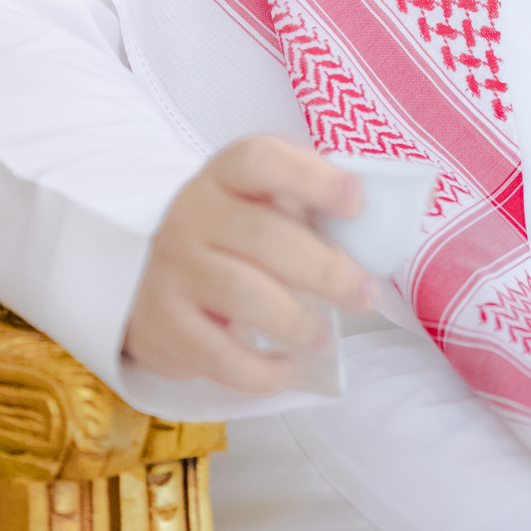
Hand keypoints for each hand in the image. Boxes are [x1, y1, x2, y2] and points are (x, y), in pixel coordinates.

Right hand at [123, 135, 370, 394]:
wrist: (147, 281)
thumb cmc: (232, 238)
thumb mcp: (261, 205)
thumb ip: (310, 205)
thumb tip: (382, 225)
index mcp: (224, 176)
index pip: (259, 159)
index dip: (310, 177)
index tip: (355, 201)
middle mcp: (192, 215)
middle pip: (261, 235)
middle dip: (323, 269)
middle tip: (363, 293)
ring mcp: (172, 271)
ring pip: (239, 293)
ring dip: (294, 320)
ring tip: (321, 335)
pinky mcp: (163, 327)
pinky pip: (217, 355)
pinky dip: (260, 371)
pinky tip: (287, 369)